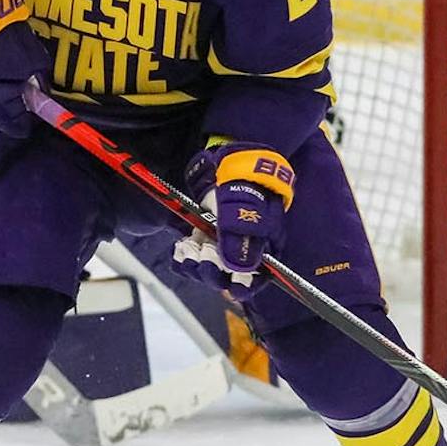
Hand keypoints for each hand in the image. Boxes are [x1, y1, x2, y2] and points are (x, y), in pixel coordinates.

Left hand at [171, 142, 295, 297]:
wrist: (227, 158)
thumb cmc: (245, 181)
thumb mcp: (246, 207)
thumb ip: (241, 237)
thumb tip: (238, 272)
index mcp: (265, 246)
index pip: (256, 279)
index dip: (242, 286)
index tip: (230, 287)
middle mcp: (245, 250)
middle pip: (227, 277)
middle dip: (212, 271)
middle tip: (202, 254)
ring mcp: (224, 244)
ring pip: (208, 269)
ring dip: (196, 264)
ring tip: (188, 249)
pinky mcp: (205, 236)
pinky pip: (194, 256)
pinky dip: (185, 256)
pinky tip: (181, 248)